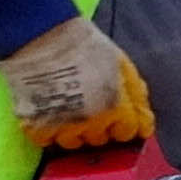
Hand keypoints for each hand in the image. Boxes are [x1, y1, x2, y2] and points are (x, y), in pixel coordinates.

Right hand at [0, 16, 154, 148]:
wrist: (41, 35)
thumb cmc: (85, 46)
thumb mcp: (121, 64)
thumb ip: (135, 93)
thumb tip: (143, 119)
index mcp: (116, 109)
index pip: (128, 133)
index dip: (124, 123)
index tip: (118, 115)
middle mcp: (93, 123)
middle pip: (101, 140)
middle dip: (99, 126)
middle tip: (90, 106)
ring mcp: (64, 127)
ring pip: (74, 143)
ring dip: (73, 131)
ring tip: (68, 111)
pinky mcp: (37, 126)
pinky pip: (46, 140)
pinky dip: (47, 131)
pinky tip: (48, 114)